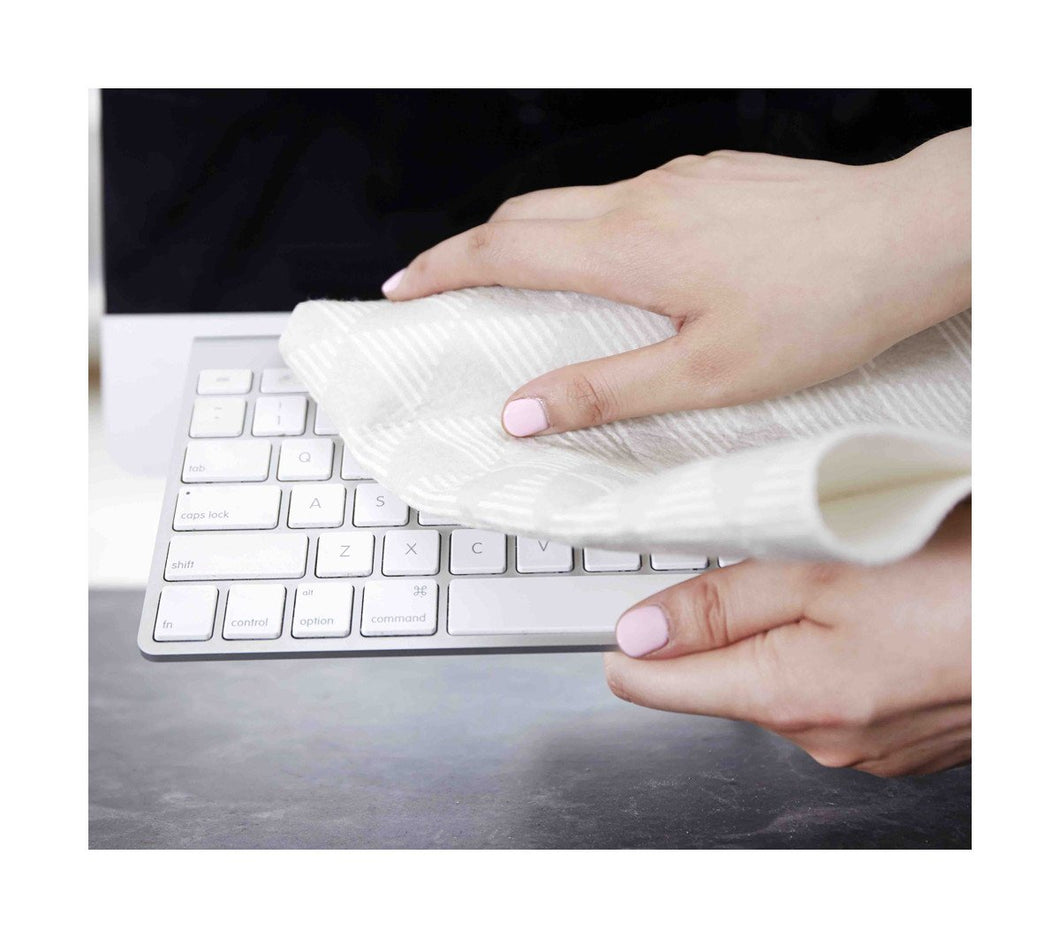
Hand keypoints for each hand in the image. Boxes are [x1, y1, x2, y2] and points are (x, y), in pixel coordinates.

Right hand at [383, 129, 969, 437]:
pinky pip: (626, 197)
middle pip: (524, 214)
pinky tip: (616, 263)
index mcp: (630, 250)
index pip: (503, 251)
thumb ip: (606, 391)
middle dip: (470, 248)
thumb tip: (526, 411)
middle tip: (442, 284)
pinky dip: (590, 228)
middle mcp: (644, 201)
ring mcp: (679, 181)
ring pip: (575, 201)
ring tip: (518, 281)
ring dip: (530, 236)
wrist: (905, 239)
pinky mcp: (712, 177)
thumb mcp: (706, 374)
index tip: (403, 288)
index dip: (442, 269)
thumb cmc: (820, 307)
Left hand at [603, 502, 970, 776]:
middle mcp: (816, 736)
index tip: (626, 602)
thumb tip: (636, 635)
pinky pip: (827, 690)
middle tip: (768, 558)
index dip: (631, 637)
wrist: (1055, 613)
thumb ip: (719, 605)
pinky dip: (830, 648)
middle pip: (714, 676)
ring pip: (772, 677)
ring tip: (838, 577)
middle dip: (720, 620)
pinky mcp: (895, 735)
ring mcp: (860, 742)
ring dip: (782, 629)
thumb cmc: (966, 577)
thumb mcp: (823, 565)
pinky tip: (873, 611)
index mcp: (785, 695)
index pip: (652, 686)